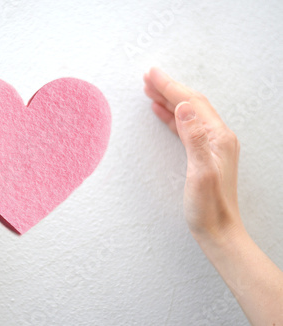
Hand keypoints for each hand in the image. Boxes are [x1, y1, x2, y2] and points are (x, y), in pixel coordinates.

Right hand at [143, 67, 241, 240]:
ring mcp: (211, 145)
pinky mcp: (204, 154)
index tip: (151, 75)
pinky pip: (186, 127)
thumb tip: (184, 107)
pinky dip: (172, 116)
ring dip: (169, 100)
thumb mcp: (200, 172)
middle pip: (190, 104)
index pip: (191, 102)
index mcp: (217, 137)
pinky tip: (162, 113)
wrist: (218, 230)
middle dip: (168, 88)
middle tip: (147, 77)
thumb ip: (193, 137)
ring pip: (187, 113)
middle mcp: (217, 137)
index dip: (170, 86)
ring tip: (150, 90)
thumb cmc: (209, 207)